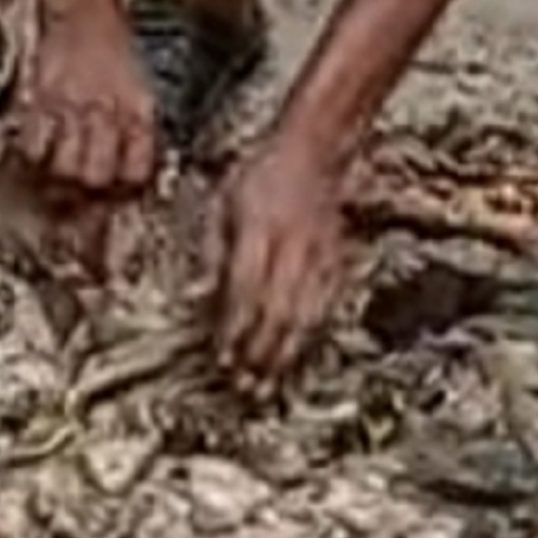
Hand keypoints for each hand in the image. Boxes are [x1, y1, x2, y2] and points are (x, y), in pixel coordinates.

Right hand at [11, 6, 159, 197]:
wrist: (84, 8)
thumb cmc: (114, 46)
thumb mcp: (141, 85)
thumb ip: (137, 125)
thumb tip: (131, 166)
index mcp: (137, 110)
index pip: (136, 170)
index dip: (127, 186)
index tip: (119, 190)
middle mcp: (106, 112)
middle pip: (95, 176)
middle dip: (90, 189)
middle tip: (85, 189)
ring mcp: (71, 108)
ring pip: (63, 168)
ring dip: (61, 177)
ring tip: (62, 173)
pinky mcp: (39, 101)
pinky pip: (33, 146)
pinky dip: (34, 156)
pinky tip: (41, 152)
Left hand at [214, 126, 349, 377]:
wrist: (315, 150)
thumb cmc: (262, 173)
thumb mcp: (221, 200)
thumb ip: (211, 250)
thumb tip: (199, 295)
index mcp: (258, 227)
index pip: (245, 288)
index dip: (233, 328)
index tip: (221, 358)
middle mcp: (292, 245)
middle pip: (277, 310)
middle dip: (259, 353)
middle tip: (244, 387)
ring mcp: (320, 255)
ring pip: (306, 315)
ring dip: (285, 353)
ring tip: (269, 384)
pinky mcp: (337, 260)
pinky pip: (327, 305)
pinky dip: (312, 334)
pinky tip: (299, 353)